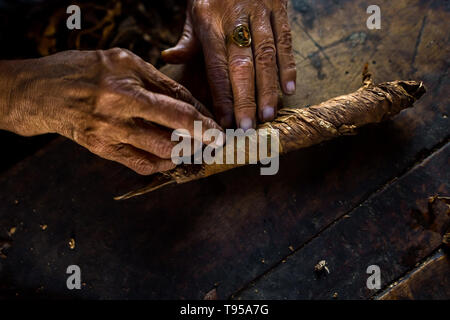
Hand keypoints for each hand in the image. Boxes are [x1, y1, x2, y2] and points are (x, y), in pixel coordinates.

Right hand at [0, 48, 221, 174]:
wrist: (42, 94)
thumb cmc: (83, 70)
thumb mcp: (123, 61)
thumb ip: (157, 81)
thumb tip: (189, 101)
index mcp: (125, 89)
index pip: (176, 108)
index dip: (203, 120)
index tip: (218, 128)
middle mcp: (118, 116)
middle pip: (172, 135)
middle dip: (201, 140)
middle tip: (215, 141)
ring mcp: (110, 138)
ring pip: (159, 154)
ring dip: (184, 152)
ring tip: (194, 145)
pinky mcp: (104, 152)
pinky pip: (141, 166)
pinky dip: (162, 163)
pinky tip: (170, 155)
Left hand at [162, 0, 296, 128]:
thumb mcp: (194, 11)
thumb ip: (187, 39)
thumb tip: (169, 59)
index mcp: (210, 22)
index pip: (216, 66)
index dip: (221, 96)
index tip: (223, 121)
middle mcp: (235, 19)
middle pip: (241, 65)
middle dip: (245, 99)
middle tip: (247, 127)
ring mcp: (260, 13)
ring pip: (266, 56)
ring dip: (268, 88)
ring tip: (268, 115)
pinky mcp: (279, 8)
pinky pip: (286, 40)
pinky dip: (289, 66)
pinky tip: (290, 89)